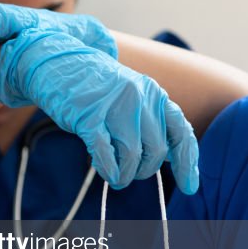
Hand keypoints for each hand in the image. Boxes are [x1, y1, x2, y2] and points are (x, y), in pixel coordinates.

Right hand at [0, 29, 199, 193]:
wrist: (58, 61)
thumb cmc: (93, 85)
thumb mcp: (130, 96)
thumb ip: (148, 121)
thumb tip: (164, 158)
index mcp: (154, 93)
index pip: (181, 132)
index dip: (187, 163)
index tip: (189, 187)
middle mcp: (140, 98)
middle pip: (156, 151)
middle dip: (143, 170)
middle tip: (129, 175)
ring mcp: (114, 106)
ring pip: (132, 155)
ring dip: (124, 174)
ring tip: (114, 176)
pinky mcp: (89, 115)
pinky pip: (105, 152)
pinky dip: (107, 168)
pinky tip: (104, 170)